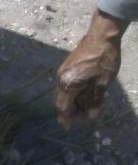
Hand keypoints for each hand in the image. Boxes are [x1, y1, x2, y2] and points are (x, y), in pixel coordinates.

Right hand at [55, 10, 126, 129]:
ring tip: (89, 104)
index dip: (66, 119)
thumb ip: (95, 101)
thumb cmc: (103, 59)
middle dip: (71, 111)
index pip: (63, 108)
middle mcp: (61, 80)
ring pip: (64, 94)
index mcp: (68, 85)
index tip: (67, 129)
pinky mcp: (66, 67)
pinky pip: (66, 86)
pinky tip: (86, 92)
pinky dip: (74, 93)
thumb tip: (92, 115)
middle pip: (61, 102)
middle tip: (86, 115)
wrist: (102, 35)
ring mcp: (62, 73)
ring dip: (74, 102)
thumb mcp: (103, 83)